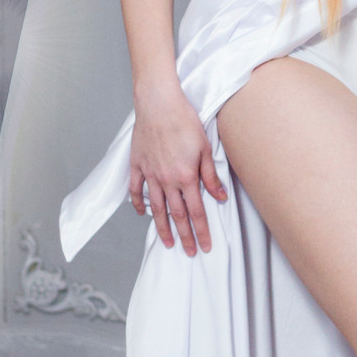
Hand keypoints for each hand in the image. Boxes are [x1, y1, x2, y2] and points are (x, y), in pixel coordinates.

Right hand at [129, 81, 227, 255]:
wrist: (158, 103)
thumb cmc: (184, 121)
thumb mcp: (205, 148)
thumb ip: (211, 176)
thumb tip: (220, 197)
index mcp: (186, 177)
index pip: (197, 212)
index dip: (202, 231)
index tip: (205, 246)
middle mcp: (167, 180)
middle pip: (177, 215)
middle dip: (184, 236)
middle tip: (189, 252)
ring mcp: (150, 174)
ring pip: (156, 208)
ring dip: (162, 227)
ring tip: (167, 242)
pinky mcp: (137, 165)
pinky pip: (135, 190)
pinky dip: (138, 203)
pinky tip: (142, 213)